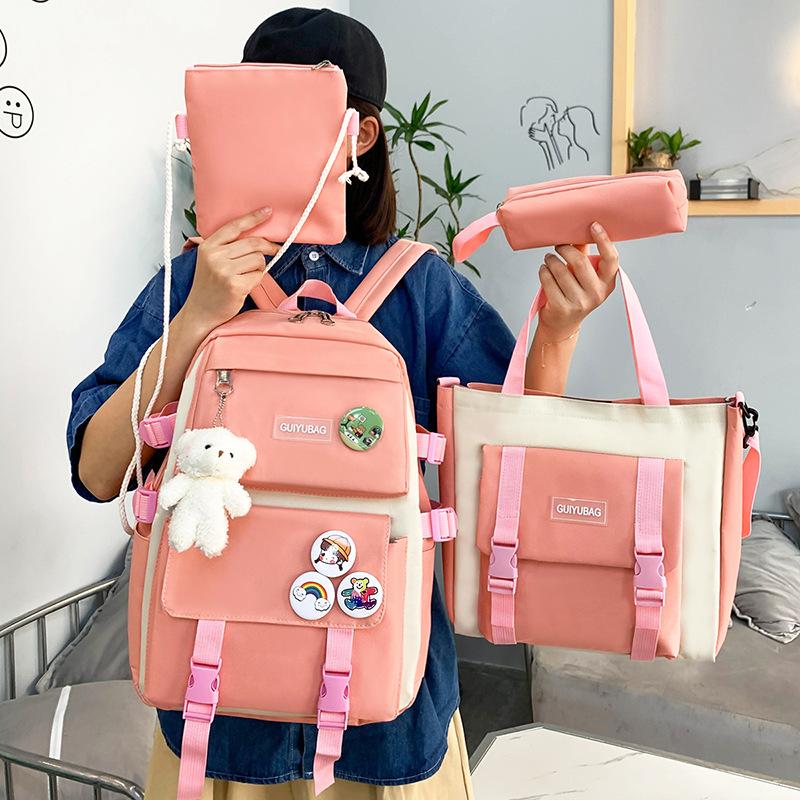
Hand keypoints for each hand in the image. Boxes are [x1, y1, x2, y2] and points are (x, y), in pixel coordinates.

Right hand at [182, 207, 279, 330]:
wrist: (200, 311)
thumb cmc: (209, 286)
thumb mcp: (209, 260)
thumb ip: (226, 247)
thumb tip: (256, 237)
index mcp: (208, 246)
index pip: (234, 227)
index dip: (253, 218)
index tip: (268, 211)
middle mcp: (215, 256)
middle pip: (253, 243)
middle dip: (268, 246)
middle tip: (276, 249)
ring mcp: (224, 271)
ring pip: (258, 259)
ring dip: (259, 267)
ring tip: (247, 275)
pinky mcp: (235, 285)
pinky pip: (258, 275)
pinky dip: (256, 279)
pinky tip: (245, 285)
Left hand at [537, 221, 619, 337]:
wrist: (562, 324)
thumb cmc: (574, 294)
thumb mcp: (585, 277)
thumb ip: (584, 255)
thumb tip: (579, 231)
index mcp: (607, 283)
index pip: (611, 259)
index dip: (603, 240)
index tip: (593, 225)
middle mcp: (596, 294)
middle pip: (580, 262)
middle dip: (565, 249)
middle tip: (558, 246)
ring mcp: (579, 302)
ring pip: (561, 271)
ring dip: (551, 260)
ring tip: (549, 259)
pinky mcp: (561, 307)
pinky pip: (548, 281)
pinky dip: (543, 271)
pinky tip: (543, 270)